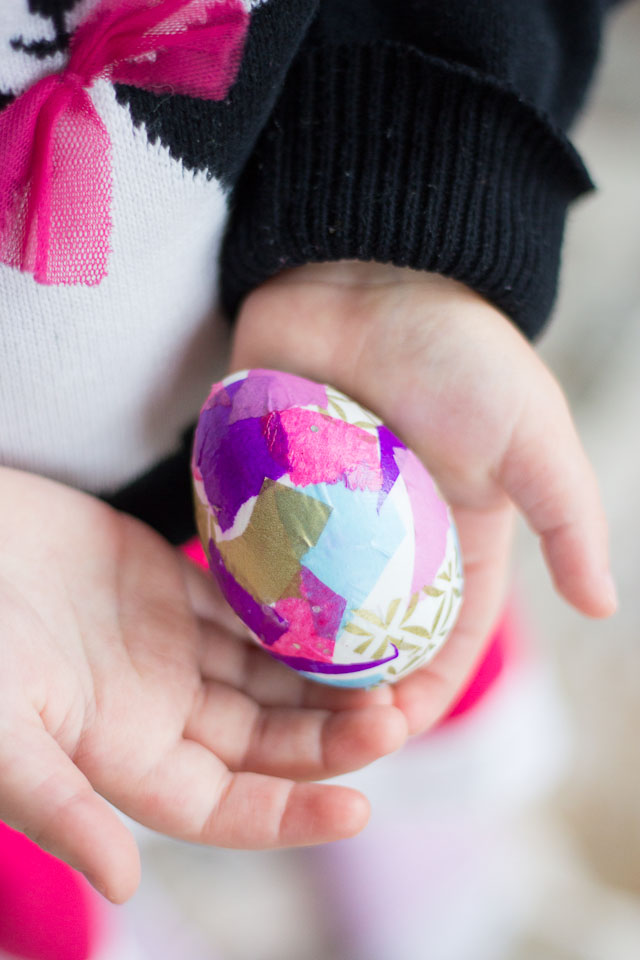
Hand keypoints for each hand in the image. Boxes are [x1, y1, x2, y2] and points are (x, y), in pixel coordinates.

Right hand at [0, 468, 407, 901]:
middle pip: (264, 736)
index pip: (226, 805)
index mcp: (123, 755)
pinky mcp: (162, 578)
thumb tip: (122, 887)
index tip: (359, 807)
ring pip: (264, 670)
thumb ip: (56, 803)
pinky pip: (241, 602)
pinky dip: (288, 605)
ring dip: (323, 672)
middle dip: (330, 735)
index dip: (289, 814)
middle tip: (399, 714)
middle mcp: (156, 705)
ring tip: (388, 659)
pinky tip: (336, 597)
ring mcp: (163, 641)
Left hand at [232, 261, 615, 732]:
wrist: (366, 272)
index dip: (425, 690)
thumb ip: (568, 518)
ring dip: (294, 654)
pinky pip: (256, 554)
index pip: (444, 637)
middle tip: (321, 724)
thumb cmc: (457, 354)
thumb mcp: (533, 437)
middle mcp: (387, 538)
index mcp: (453, 539)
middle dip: (351, 688)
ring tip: (266, 694)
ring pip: (308, 608)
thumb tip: (604, 605)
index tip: (394, 726)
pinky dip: (249, 592)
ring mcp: (324, 515)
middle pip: (368, 637)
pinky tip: (229, 628)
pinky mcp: (271, 487)